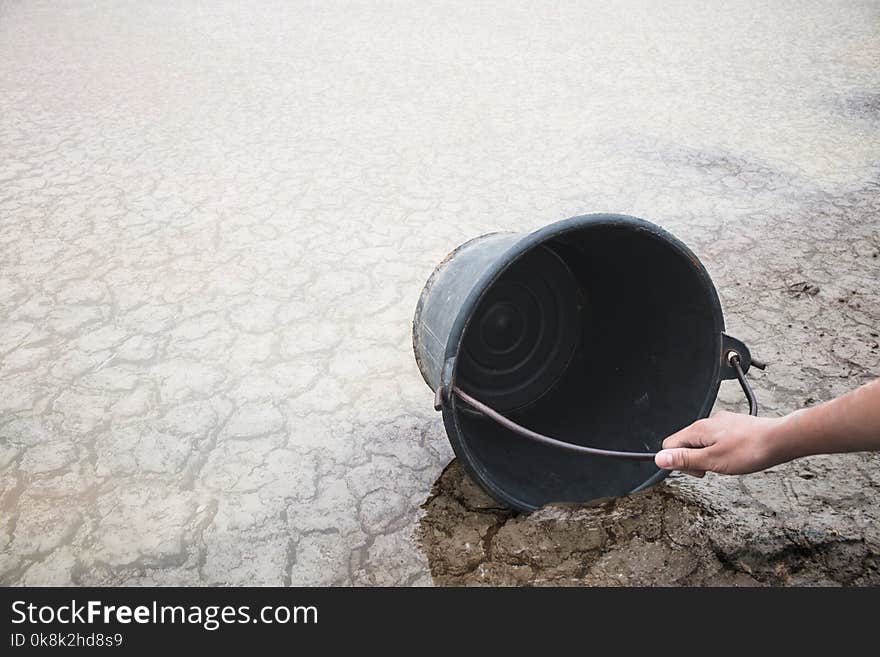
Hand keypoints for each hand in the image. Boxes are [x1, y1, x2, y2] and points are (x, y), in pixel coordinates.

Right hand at [654, 410, 785, 476]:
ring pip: (703, 442)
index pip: (670, 444)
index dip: (678, 462)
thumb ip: (684, 459)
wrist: (780, 439)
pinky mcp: (734, 426)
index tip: (696, 471)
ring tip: (728, 463)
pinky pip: (718, 439)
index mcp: (698, 430)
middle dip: (695, 460)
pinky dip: (722, 450)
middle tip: (714, 470)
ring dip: (709, 456)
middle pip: (686, 443)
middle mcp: (707, 422)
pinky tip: (737, 456)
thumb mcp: (712, 460)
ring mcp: (722, 423)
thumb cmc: (750, 450)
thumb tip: (659, 458)